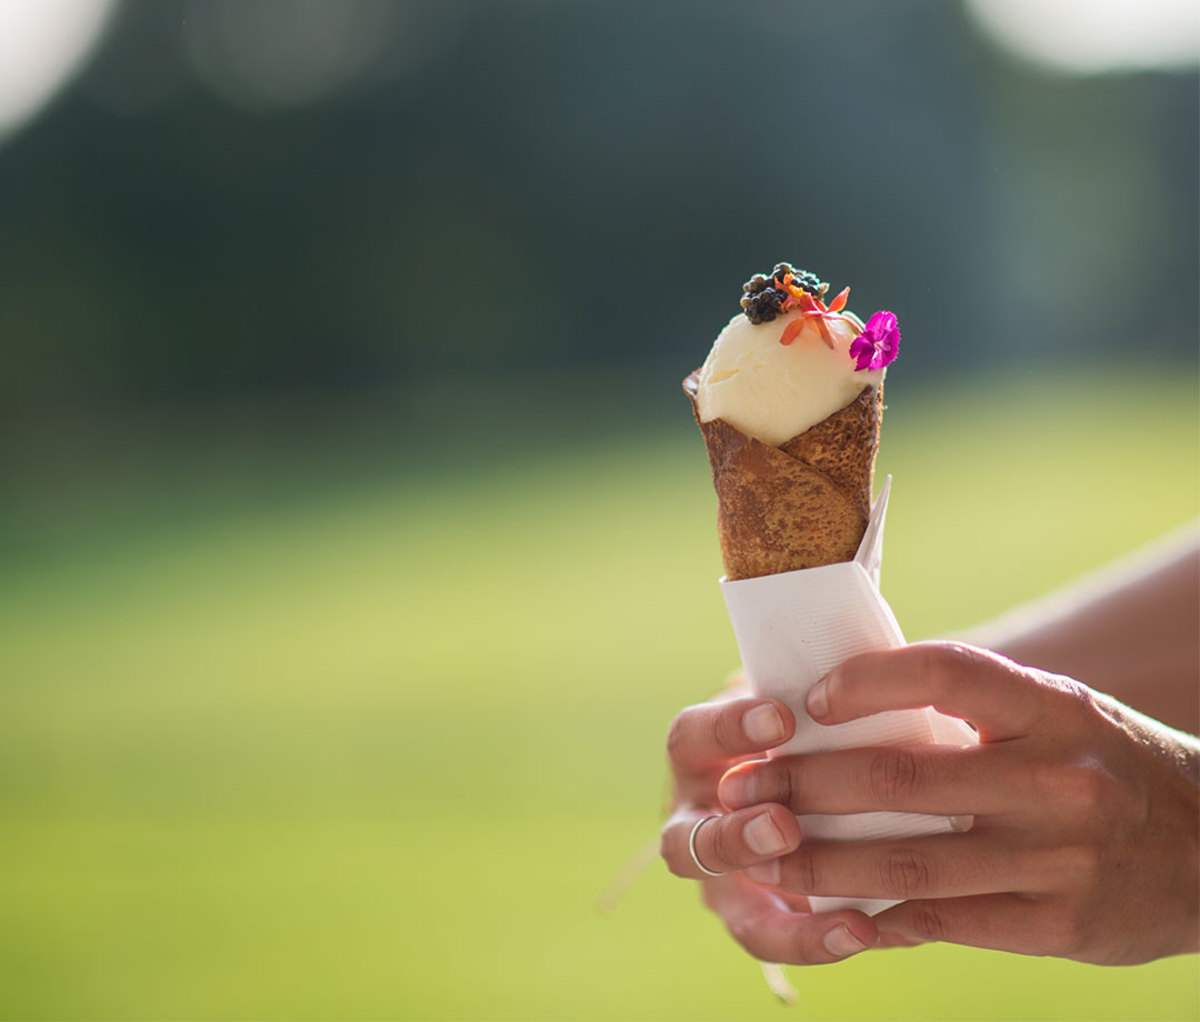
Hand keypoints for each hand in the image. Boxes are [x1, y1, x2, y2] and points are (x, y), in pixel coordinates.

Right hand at [660, 690, 880, 962]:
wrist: (827, 778)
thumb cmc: (811, 726)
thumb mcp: (801, 705)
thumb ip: (820, 702)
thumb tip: (879, 671)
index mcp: (698, 757)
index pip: (692, 739)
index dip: (729, 730)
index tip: (782, 718)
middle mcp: (695, 822)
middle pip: (685, 840)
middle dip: (734, 837)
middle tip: (783, 824)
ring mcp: (724, 879)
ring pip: (726, 903)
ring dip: (781, 907)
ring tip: (831, 901)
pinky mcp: (763, 918)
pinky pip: (777, 939)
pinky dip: (817, 938)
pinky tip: (864, 929)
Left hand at [718, 642, 1199, 964]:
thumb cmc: (1106, 763)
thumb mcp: (1058, 713)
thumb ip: (971, 707)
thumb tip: (847, 697)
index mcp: (1051, 709)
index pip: (945, 673)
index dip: (868, 682)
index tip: (809, 699)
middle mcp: (1056, 779)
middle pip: (900, 777)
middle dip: (804, 784)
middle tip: (744, 789)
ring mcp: (1058, 859)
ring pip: (906, 861)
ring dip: (818, 860)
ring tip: (763, 855)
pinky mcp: (1056, 926)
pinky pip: (943, 920)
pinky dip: (877, 913)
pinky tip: (832, 907)